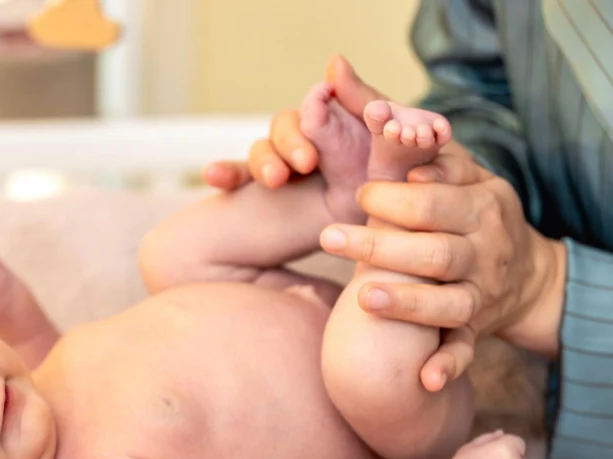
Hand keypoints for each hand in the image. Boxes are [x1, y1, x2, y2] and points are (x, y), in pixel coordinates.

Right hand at [202, 55, 385, 190]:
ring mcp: (286, 163)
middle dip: (292, 141)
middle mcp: (311, 138)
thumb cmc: (395, 191)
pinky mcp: (267, 189)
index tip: (322, 101)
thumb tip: (342, 68)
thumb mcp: (398, 161)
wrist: (382, 236)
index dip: (318, 104)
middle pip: (287, 123)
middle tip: (306, 163)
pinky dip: (226, 173)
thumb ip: (380, 119)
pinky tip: (214, 176)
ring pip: (263, 149)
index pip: (320, 102)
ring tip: (276, 181)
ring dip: (265, 162)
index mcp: (343, 125)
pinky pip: (240, 177)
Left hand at [318, 142, 566, 391]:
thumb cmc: (481, 215)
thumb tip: (409, 154)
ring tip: (363, 299)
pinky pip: (464, 352)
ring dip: (408, 304)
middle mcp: (486, 254)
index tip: (359, 194)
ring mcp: (482, 296)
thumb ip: (442, 161)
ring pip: (448, 303)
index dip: (395, 199)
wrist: (531, 276)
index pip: (435, 204)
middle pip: (434, 252)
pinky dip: (448, 367)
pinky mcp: (476, 331)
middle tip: (329, 238)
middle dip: (381, 247)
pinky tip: (423, 379)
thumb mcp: (474, 179)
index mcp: (483, 209)